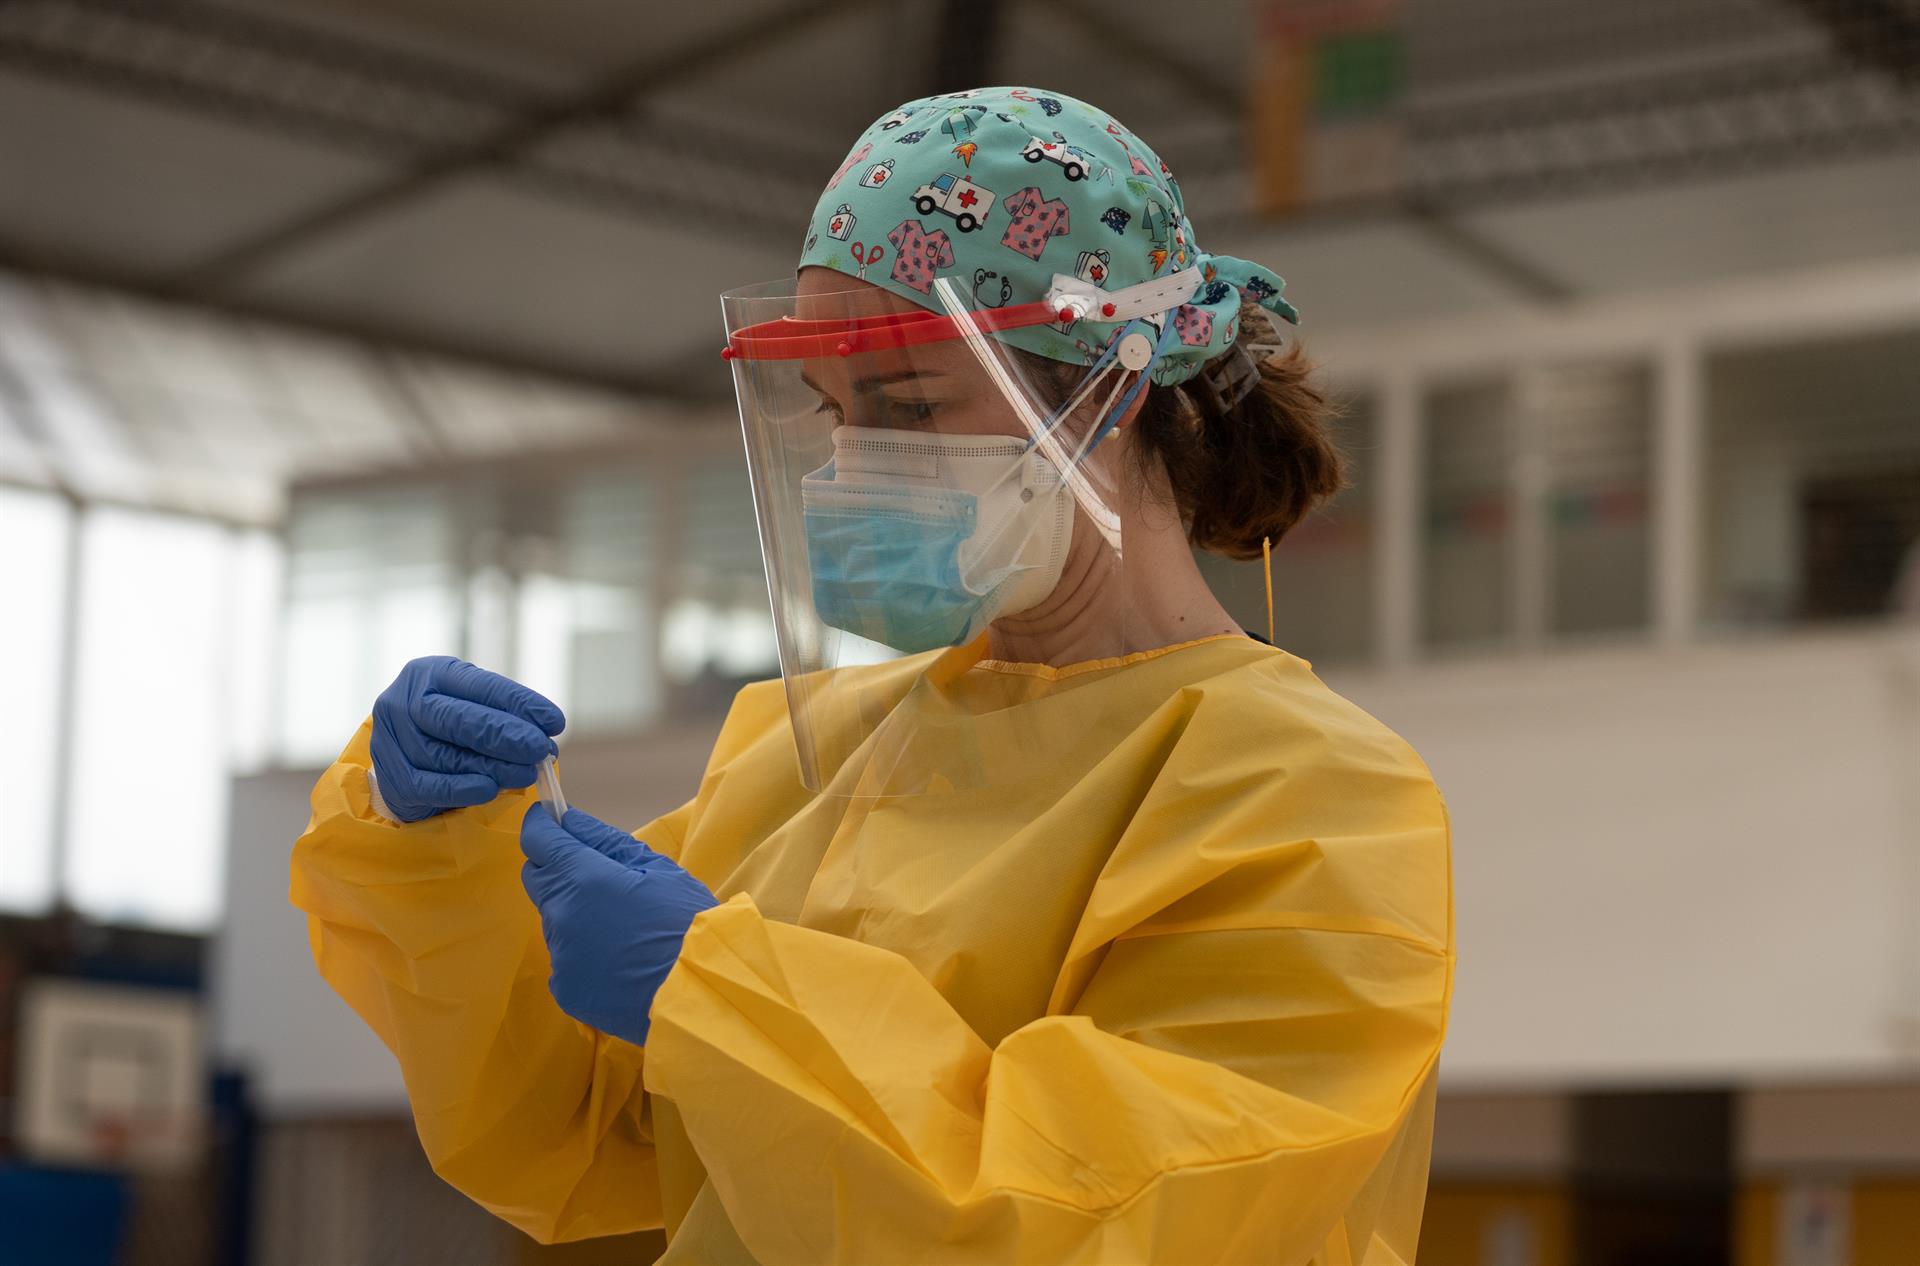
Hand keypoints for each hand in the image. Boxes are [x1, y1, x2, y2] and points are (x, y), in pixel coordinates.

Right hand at [370, 656, 565, 822]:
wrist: (405, 756)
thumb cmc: (452, 726)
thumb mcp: (474, 706)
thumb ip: (504, 715)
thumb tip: (546, 734)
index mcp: (430, 673)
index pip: (479, 686)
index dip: (518, 703)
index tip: (554, 721)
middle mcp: (403, 700)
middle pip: (457, 719)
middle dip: (504, 734)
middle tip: (539, 748)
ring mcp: (390, 738)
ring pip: (444, 755)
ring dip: (491, 766)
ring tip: (526, 773)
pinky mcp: (389, 775)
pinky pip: (428, 785)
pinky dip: (462, 789)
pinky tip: (490, 789)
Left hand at [520, 805, 718, 1045]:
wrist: (701, 995)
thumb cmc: (687, 923)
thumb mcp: (658, 870)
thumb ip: (605, 841)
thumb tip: (569, 820)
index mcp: (583, 879)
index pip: (538, 840)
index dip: (542, 825)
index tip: (552, 820)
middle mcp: (560, 916)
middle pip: (538, 878)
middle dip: (558, 867)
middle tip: (600, 876)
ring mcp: (559, 956)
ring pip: (553, 919)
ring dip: (574, 912)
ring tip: (619, 926)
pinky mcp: (565, 990)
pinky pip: (564, 956)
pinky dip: (582, 950)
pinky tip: (617, 958)